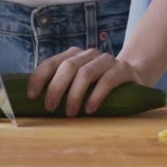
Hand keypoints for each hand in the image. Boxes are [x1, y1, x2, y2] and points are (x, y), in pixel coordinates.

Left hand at [27, 47, 144, 116]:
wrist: (135, 76)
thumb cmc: (99, 85)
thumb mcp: (79, 83)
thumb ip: (62, 86)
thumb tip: (35, 104)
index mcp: (73, 55)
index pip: (51, 62)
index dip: (39, 78)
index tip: (31, 95)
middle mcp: (88, 54)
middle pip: (67, 66)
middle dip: (56, 88)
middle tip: (50, 108)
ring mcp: (106, 59)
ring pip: (85, 73)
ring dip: (74, 95)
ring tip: (70, 113)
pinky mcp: (123, 69)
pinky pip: (107, 80)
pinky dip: (96, 96)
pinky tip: (90, 109)